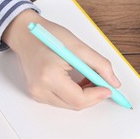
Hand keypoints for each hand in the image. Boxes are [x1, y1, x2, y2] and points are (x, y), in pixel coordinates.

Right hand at [2, 10, 120, 109]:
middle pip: (76, 105)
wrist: (25, 33)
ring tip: (90, 78)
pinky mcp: (37, 94)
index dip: (98, 95)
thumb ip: (100, 65)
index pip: (79, 98)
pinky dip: (75, 95)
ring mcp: (37, 93)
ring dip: (85, 96)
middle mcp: (40, 88)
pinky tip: (79, 82)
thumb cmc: (48, 35)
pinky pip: (62, 101)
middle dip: (93, 96)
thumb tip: (114, 83)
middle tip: (104, 83)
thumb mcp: (79, 46)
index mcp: (49, 75)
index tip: (110, 89)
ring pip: (70, 105)